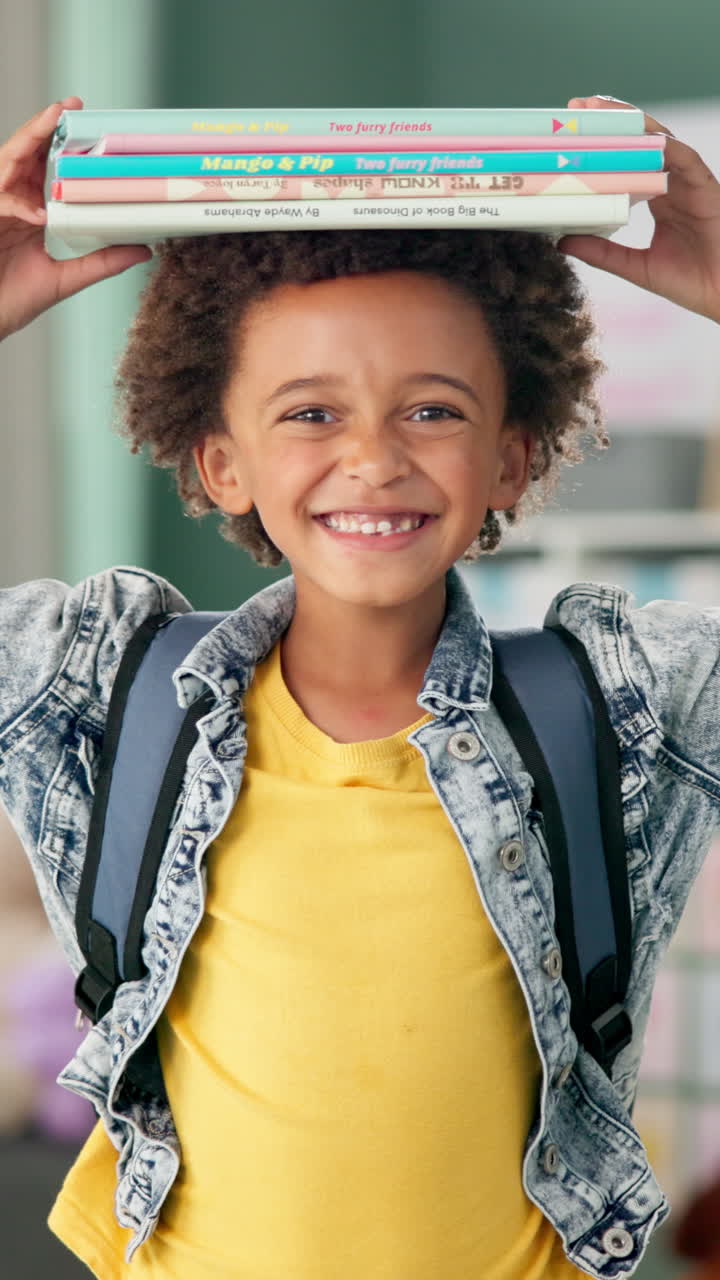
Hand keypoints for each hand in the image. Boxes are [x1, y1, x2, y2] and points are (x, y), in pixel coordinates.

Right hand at [0, 98, 151, 340]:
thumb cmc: (13, 299)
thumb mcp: (67, 279)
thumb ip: (102, 262)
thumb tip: (143, 250)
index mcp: (30, 208)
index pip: (45, 165)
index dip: (63, 143)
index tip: (90, 126)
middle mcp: (11, 200)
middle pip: (26, 152)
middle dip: (47, 125)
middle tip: (72, 106)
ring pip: (8, 159)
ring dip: (30, 138)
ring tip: (53, 119)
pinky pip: (0, 198)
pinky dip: (18, 203)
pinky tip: (38, 215)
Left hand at [557, 95, 719, 323]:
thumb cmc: (689, 282)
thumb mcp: (635, 267)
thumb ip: (602, 253)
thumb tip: (562, 242)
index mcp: (658, 199)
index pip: (628, 163)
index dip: (603, 146)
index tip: (572, 133)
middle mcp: (672, 184)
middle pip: (641, 143)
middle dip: (613, 122)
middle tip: (579, 107)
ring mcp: (689, 183)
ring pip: (661, 141)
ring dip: (633, 122)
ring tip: (603, 108)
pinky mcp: (706, 187)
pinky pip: (685, 158)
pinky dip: (665, 145)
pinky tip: (643, 135)